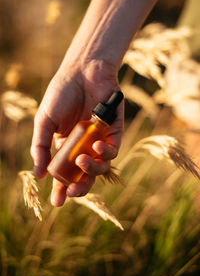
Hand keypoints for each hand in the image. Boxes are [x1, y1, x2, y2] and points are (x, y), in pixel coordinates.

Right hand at [31, 59, 123, 205]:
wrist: (82, 72)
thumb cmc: (62, 95)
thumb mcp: (45, 122)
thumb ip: (42, 147)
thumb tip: (39, 174)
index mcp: (65, 146)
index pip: (64, 173)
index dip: (60, 189)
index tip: (56, 203)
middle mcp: (83, 147)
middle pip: (84, 176)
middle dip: (79, 188)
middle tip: (71, 193)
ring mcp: (99, 141)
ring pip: (100, 167)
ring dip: (91, 170)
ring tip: (82, 162)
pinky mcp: (114, 132)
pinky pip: (112, 151)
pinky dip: (105, 152)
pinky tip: (96, 146)